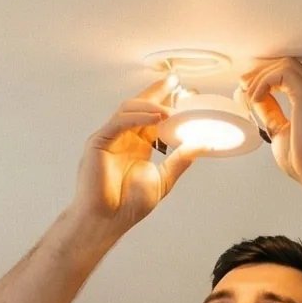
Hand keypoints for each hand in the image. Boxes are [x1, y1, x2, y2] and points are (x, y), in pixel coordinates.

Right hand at [70, 85, 196, 237]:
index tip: (183, 91)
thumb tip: (203, 144)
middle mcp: (123, 138)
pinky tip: (155, 117)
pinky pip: (119, 122)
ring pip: (128, 109)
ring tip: (170, 107)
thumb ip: (181, 160)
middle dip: (156, 93)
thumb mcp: (163, 180)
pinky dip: (138, 117)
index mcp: (137, 146)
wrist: (107, 220)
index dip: (166, 102)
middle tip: (174, 82)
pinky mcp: (99, 142)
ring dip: (150, 105)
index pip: (152, 117)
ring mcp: (110, 138)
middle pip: (139, 106)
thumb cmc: (128, 206)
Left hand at [243, 57, 301, 188]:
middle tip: (243, 85)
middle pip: (287, 65)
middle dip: (262, 72)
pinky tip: (256, 98)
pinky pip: (283, 73)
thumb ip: (271, 114)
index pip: (288, 77)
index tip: (248, 88)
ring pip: (286, 64)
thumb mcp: (280, 132)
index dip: (266, 79)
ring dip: (262, 75)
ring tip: (249, 92)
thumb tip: (255, 101)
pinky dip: (265, 82)